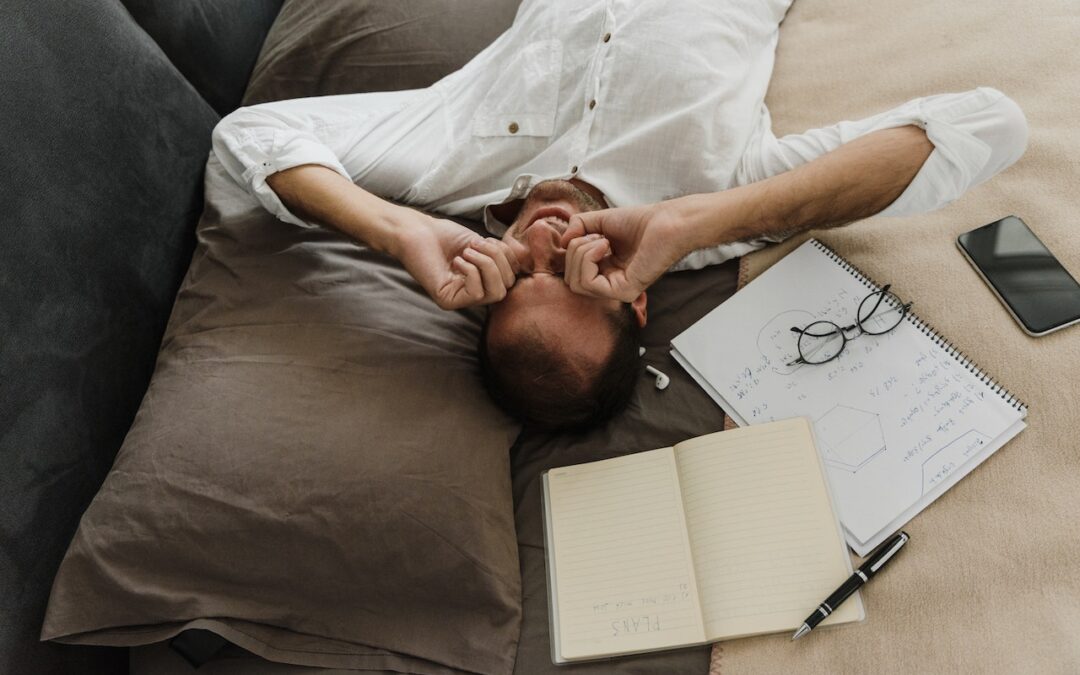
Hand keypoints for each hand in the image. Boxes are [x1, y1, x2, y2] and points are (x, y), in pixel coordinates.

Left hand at [393, 211, 518, 309]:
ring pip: (496, 293)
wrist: (416, 231)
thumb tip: (524, 259)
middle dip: (497, 260)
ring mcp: (461, 300)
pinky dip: (471, 272)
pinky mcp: (448, 302)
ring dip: (486, 265)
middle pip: (507, 287)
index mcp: (484, 280)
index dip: (508, 257)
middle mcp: (474, 293)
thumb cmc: (445, 235)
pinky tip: (457, 261)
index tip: (488, 241)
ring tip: (467, 252)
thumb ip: (503, 254)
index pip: (511, 278)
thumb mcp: (482, 243)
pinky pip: (476, 294)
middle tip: (476, 245)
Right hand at [559, 202, 688, 301]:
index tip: (589, 232)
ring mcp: (617, 291)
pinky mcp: (623, 292)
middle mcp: (610, 284)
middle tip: (596, 236)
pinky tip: (605, 245)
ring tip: (602, 240)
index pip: (572, 273)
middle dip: (574, 251)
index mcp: (605, 271)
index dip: (572, 250)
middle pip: (570, 279)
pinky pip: (589, 283)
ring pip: (576, 283)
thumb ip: (577, 227)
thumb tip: (562, 242)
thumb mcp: (598, 220)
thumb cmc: (640, 221)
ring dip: (581, 253)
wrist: (666, 221)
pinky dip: (589, 258)